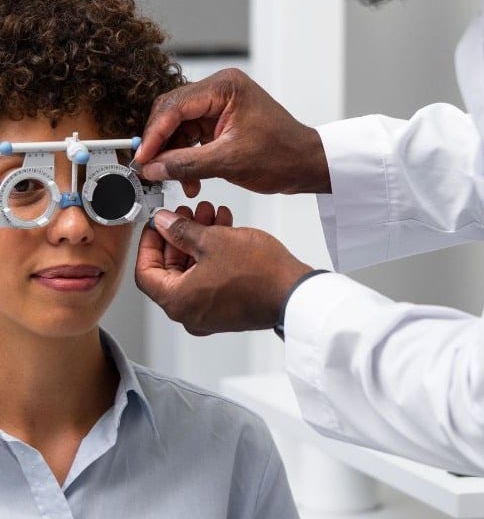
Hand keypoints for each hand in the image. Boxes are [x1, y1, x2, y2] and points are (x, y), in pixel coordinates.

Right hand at [133, 67, 330, 197]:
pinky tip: (190, 179)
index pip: (175, 106)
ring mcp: (221, 105)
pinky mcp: (222, 122)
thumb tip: (153, 167)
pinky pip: (193, 137)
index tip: (143, 157)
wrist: (307, 165)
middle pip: (173, 113)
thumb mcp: (229, 162)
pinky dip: (188, 158)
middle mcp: (221, 90)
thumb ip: (186, 164)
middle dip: (162, 144)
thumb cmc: (283, 155)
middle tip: (150, 169)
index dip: (155, 134)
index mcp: (225, 87)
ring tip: (177, 181)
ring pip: (180, 128)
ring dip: (175, 155)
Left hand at [135, 207, 312, 334]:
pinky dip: (212, 255)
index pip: (146, 272)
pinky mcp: (228, 308)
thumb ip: (181, 230)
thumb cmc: (259, 274)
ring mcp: (210, 313)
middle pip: (170, 270)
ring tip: (208, 215)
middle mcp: (190, 313)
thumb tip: (164, 223)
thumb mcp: (212, 240)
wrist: (294, 292)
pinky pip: (210, 279)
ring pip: (192, 271)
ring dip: (198, 241)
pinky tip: (223, 230)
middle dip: (179, 236)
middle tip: (185, 214)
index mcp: (178, 301)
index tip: (156, 225)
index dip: (148, 243)